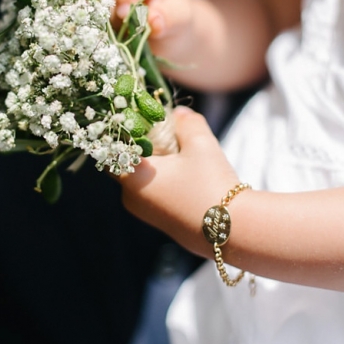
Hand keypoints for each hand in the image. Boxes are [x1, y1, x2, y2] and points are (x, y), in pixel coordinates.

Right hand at [103, 0, 196, 65]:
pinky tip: (109, 43)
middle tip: (122, 32)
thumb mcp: (181, 17)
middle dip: (112, 11)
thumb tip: (153, 21)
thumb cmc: (176, 18)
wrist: (168, 34)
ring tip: (118, 40)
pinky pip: (91, 19)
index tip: (127, 14)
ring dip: (104, 25)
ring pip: (94, 5)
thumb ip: (170, 17)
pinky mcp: (98, 12)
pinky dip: (99, 32)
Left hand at [118, 106, 240, 255]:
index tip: (140, 118)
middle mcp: (131, 199)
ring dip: (157, 165)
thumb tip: (180, 113)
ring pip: (142, 180)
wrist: (232, 231)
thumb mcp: (200, 143)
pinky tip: (189, 175)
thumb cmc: (210, 183)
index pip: (111, 150)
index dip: (124, 132)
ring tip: (181, 152)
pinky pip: (155, 195)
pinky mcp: (162, 223)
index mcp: (131, 178)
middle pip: (127, 164)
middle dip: (144, 147)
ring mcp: (146, 214)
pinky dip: (165, 181)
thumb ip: (187, 122)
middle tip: (164, 131)